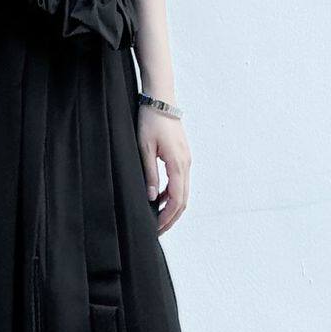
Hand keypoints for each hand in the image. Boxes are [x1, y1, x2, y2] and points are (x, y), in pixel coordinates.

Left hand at [138, 102, 190, 233]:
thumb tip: (151, 198)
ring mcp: (186, 160)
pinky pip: (179, 181)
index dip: (166, 217)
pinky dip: (171, 193)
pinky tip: (157, 198)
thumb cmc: (150, 121)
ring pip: (182, 191)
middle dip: (171, 218)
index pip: (176, 200)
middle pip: (183, 200)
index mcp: (178, 164)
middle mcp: (186, 164)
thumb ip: (149, 174)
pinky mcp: (182, 156)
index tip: (155, 229)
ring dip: (171, 207)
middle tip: (157, 231)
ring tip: (156, 218)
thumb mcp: (144, 149)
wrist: (160, 100)